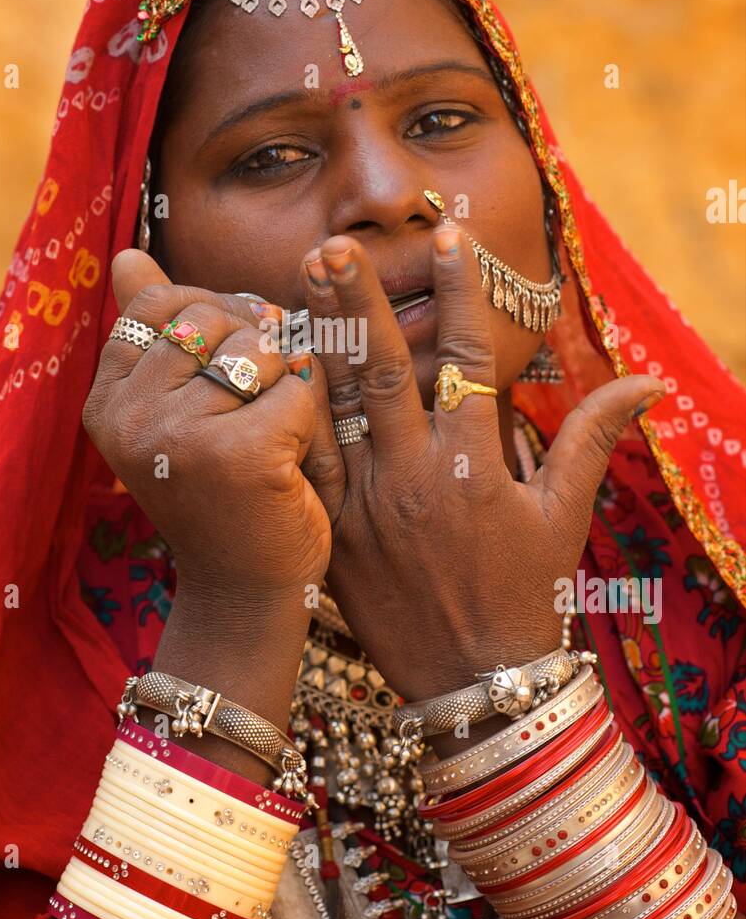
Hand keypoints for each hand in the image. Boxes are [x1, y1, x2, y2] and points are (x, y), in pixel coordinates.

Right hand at [82, 249, 331, 610]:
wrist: (250, 593)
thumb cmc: (226, 492)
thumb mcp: (183, 407)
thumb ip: (159, 329)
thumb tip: (127, 255)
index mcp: (106, 397)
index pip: (166, 302)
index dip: (216, 321)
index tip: (228, 374)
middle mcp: (126, 415)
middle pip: (217, 317)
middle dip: (255, 354)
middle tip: (252, 420)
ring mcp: (175, 434)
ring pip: (262, 349)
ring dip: (286, 390)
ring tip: (270, 446)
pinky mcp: (235, 453)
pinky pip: (299, 388)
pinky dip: (314, 426)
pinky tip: (293, 470)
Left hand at [297, 227, 664, 701]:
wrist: (474, 684)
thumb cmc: (526, 594)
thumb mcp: (564, 514)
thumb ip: (592, 437)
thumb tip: (648, 383)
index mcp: (475, 463)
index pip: (468, 359)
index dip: (461, 292)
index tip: (449, 234)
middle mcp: (414, 476)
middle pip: (384, 372)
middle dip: (362, 303)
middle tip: (336, 246)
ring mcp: (365, 506)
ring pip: (333, 410)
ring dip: (315, 344)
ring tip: (296, 284)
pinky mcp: (330, 536)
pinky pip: (302, 466)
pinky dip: (287, 417)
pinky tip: (269, 371)